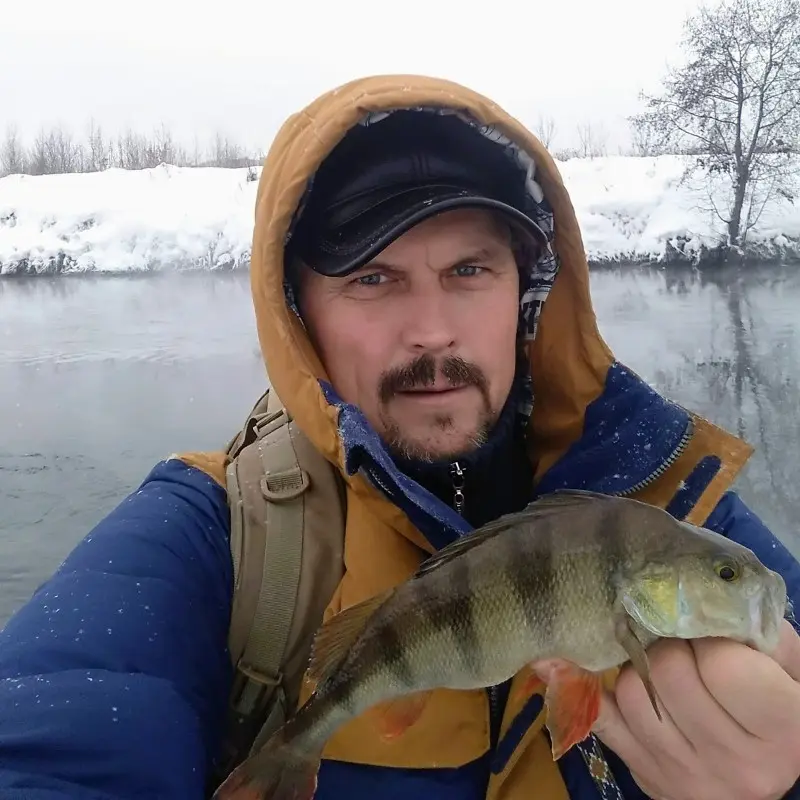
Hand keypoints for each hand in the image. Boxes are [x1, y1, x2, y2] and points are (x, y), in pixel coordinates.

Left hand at [592, 620, 799, 799]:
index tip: (706, 629)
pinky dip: (586, 688)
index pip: (722, 667)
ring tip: (659, 665)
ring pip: (629, 690)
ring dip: (637, 666)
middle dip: (667, 643)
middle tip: (677, 639)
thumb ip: (753, 629)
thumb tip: (698, 595)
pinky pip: (599, 719)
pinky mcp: (645, 773)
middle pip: (667, 672)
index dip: (707, 635)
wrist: (758, 765)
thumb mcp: (786, 663)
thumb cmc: (774, 699)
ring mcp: (686, 774)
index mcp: (782, 731)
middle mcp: (736, 762)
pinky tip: (582, 666)